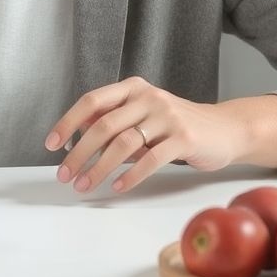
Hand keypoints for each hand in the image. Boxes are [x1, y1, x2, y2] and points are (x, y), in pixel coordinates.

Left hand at [44, 77, 247, 193]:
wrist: (226, 129)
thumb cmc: (177, 126)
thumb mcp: (143, 116)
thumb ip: (113, 122)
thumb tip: (75, 135)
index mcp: (133, 88)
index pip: (92, 101)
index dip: (68, 122)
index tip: (51, 144)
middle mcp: (148, 97)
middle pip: (103, 125)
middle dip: (79, 153)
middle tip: (64, 175)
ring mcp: (168, 116)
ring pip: (123, 144)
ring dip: (99, 169)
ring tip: (85, 185)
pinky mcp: (184, 138)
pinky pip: (150, 159)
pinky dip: (130, 176)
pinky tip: (118, 187)